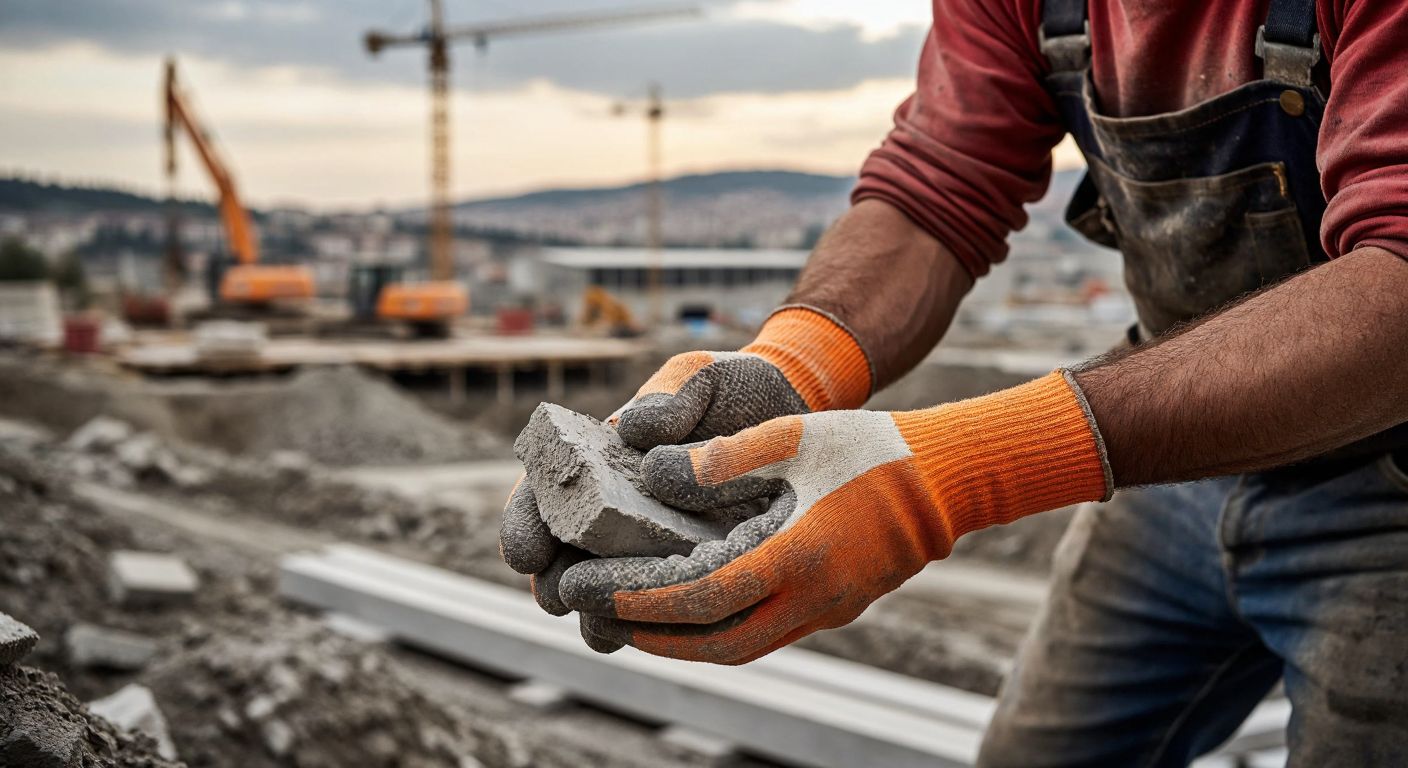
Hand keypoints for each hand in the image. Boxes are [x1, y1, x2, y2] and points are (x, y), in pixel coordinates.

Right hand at [501, 307, 873, 622]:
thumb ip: (668, 397)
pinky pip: (668, 608)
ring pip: (610, 596)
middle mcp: (617, 511)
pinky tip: (661, 629)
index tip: (527, 552)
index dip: (527, 525)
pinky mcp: (698, 570)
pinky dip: (657, 622)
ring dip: (598, 616)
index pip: (543, 496)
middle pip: (564, 559)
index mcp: (598, 463)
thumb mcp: (699, 377)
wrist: (792, 408)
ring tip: (601, 628)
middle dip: (553, 584)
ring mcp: (656, 546)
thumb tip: (635, 431)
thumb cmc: (731, 388)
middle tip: (556, 598)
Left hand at [555, 372, 1109, 663]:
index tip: (589, 586)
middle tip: (596, 613)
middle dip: (648, 632)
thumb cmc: (871, 447)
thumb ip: (719, 459)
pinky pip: (762, 634)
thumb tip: (653, 474)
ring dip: (680, 640)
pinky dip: (716, 630)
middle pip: (714, 641)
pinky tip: (690, 608)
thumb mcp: (791, 435)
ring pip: (738, 646)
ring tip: (631, 619)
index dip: (638, 597)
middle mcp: (810, 599)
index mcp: (796, 556)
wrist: (948, 477)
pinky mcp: (834, 609)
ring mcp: (825, 611)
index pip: (700, 596)